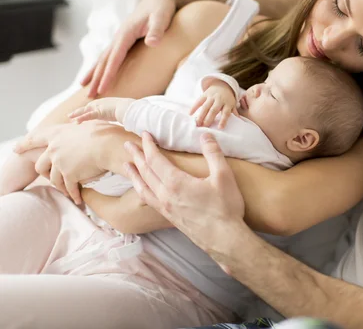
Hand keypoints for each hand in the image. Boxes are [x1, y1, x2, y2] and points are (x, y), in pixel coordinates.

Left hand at [13, 121, 108, 204]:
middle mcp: (54, 148)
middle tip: (45, 177)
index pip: (35, 139)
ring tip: (66, 191)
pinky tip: (77, 199)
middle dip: (43, 172)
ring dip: (60, 186)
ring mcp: (60, 162)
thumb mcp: (86, 124)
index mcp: (57, 134)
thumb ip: (78, 127)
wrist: (109, 145)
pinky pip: (68, 187)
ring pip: (53, 179)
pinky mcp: (69, 175)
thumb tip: (77, 123)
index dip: (24, 144)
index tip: (16, 149)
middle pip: (40, 164)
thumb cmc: (104, 132)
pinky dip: (73, 194)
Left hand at [69, 97, 134, 123]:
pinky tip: (75, 122)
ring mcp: (100, 106)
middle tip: (72, 116)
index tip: (84, 114)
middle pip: (88, 108)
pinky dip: (81, 118)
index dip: (89, 111)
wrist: (131, 109)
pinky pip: (88, 115)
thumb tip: (128, 123)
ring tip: (70, 117)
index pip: (96, 107)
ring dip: (77, 114)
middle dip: (80, 111)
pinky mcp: (99, 112)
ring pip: (85, 111)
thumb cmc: (131, 111)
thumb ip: (123, 116)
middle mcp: (102, 103)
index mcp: (108, 103)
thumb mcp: (125, 113)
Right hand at [81, 0, 176, 97]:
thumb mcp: (162, 16)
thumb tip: (151, 42)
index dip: (109, 73)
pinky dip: (102, 66)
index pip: (115, 57)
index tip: (103, 89)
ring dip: (95, 72)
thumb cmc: (163, 8)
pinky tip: (98, 74)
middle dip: (96, 77)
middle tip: (89, 95)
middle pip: (105, 59)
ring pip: (104, 57)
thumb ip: (157, 29)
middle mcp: (120, 35)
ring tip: (85, 87)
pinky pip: (111, 55)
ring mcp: (121, 37)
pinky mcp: (125, 39)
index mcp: (127, 32)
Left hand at [122, 132, 245, 252]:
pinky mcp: (169, 217)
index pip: (155, 159)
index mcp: (176, 183)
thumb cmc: (225, 208)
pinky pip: (148, 200)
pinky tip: (142, 189)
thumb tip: (205, 135)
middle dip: (136, 156)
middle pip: (145, 172)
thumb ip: (213, 153)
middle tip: (127, 144)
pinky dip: (141, 190)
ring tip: (126, 166)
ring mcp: (166, 208)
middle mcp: (166, 195)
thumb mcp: (224, 176)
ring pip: (143, 188)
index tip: (145, 134)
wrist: (224, 239)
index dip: (148, 145)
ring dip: (134, 174)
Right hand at [190, 81, 238, 127]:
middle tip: (205, 127)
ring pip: (206, 106)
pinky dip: (194, 107)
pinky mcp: (205, 94)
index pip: (226, 113)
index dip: (223, 120)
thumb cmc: (228, 99)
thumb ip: (235, 112)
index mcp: (228, 103)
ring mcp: (212, 96)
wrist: (222, 85)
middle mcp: (220, 100)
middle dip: (209, 118)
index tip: (220, 128)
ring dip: (201, 115)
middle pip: (214, 110)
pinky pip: (199, 101)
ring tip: (197, 123)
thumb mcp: (233, 104)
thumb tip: (241, 122)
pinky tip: (190, 114)